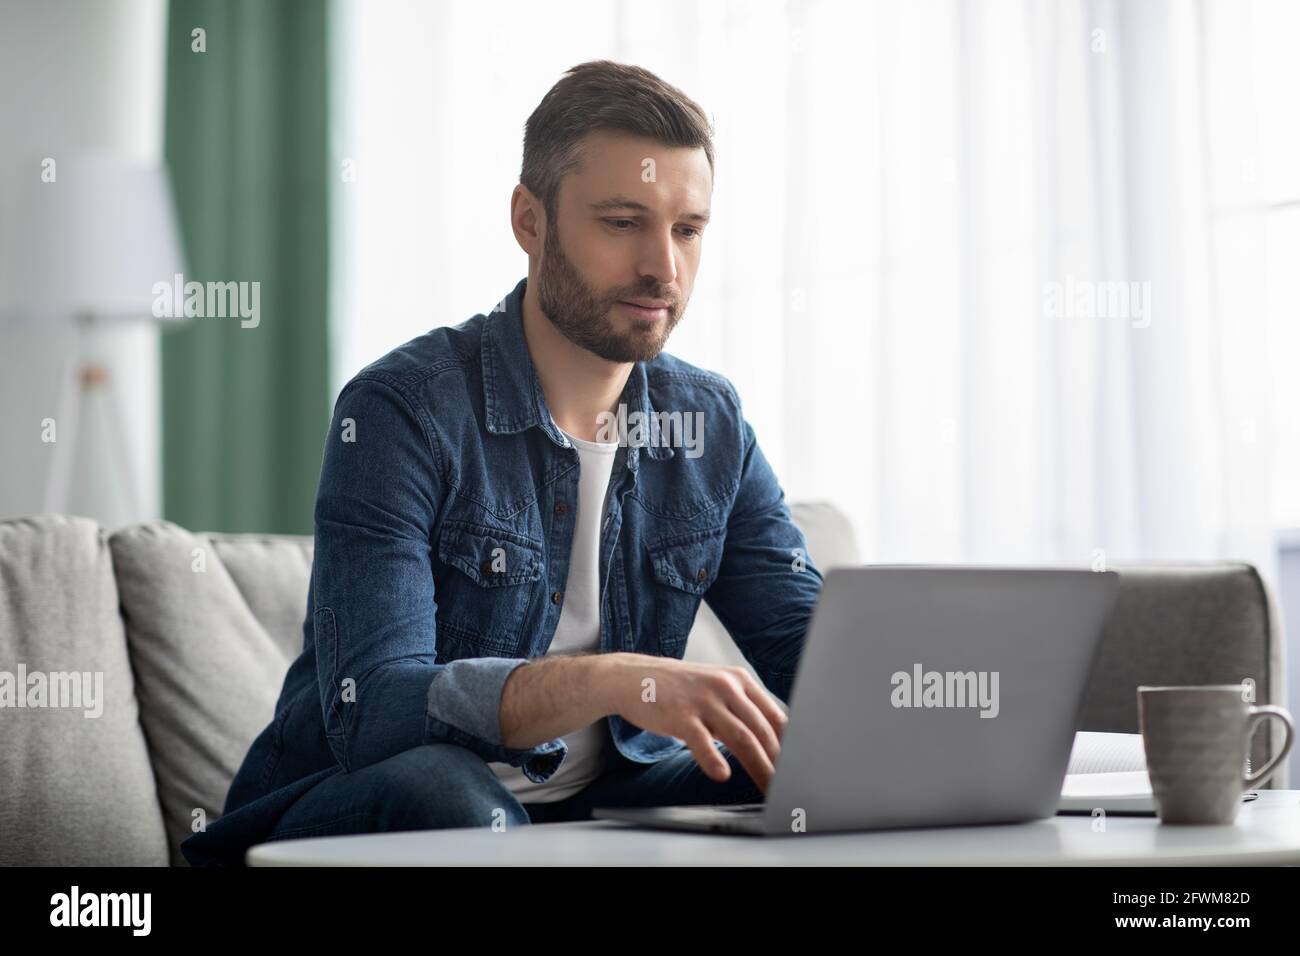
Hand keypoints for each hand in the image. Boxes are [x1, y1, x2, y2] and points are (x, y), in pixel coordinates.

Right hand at [601, 654, 786, 792]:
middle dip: (779, 762)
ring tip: (768, 789)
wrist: (632, 677)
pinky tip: (721, 774)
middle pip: (762, 730)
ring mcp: (703, 699)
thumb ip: (742, 710)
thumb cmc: (679, 689)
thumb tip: (773, 741)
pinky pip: (702, 740)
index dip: (789, 745)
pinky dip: (714, 759)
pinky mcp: (680, 714)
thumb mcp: (715, 689)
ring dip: (758, 767)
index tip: (798, 768)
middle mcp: (725, 686)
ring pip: (741, 737)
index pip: (774, 716)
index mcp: (739, 680)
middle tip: (788, 786)